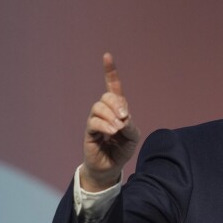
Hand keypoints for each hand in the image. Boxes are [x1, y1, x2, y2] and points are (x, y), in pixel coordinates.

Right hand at [80, 53, 139, 191]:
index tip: (106, 56)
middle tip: (124, 118)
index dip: (110, 71)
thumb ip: (130, 126)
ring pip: (99, 107)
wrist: (110, 167)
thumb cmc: (121, 150)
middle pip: (107, 96)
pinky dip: (105, 125)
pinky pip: (94, 121)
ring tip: (118, 129)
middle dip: (117, 104)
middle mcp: (104, 112)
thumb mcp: (133, 137)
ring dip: (111, 116)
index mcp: (117, 109)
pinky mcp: (89, 131)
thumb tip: (120, 119)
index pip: (112, 87)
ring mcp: (95, 120)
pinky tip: (112, 132)